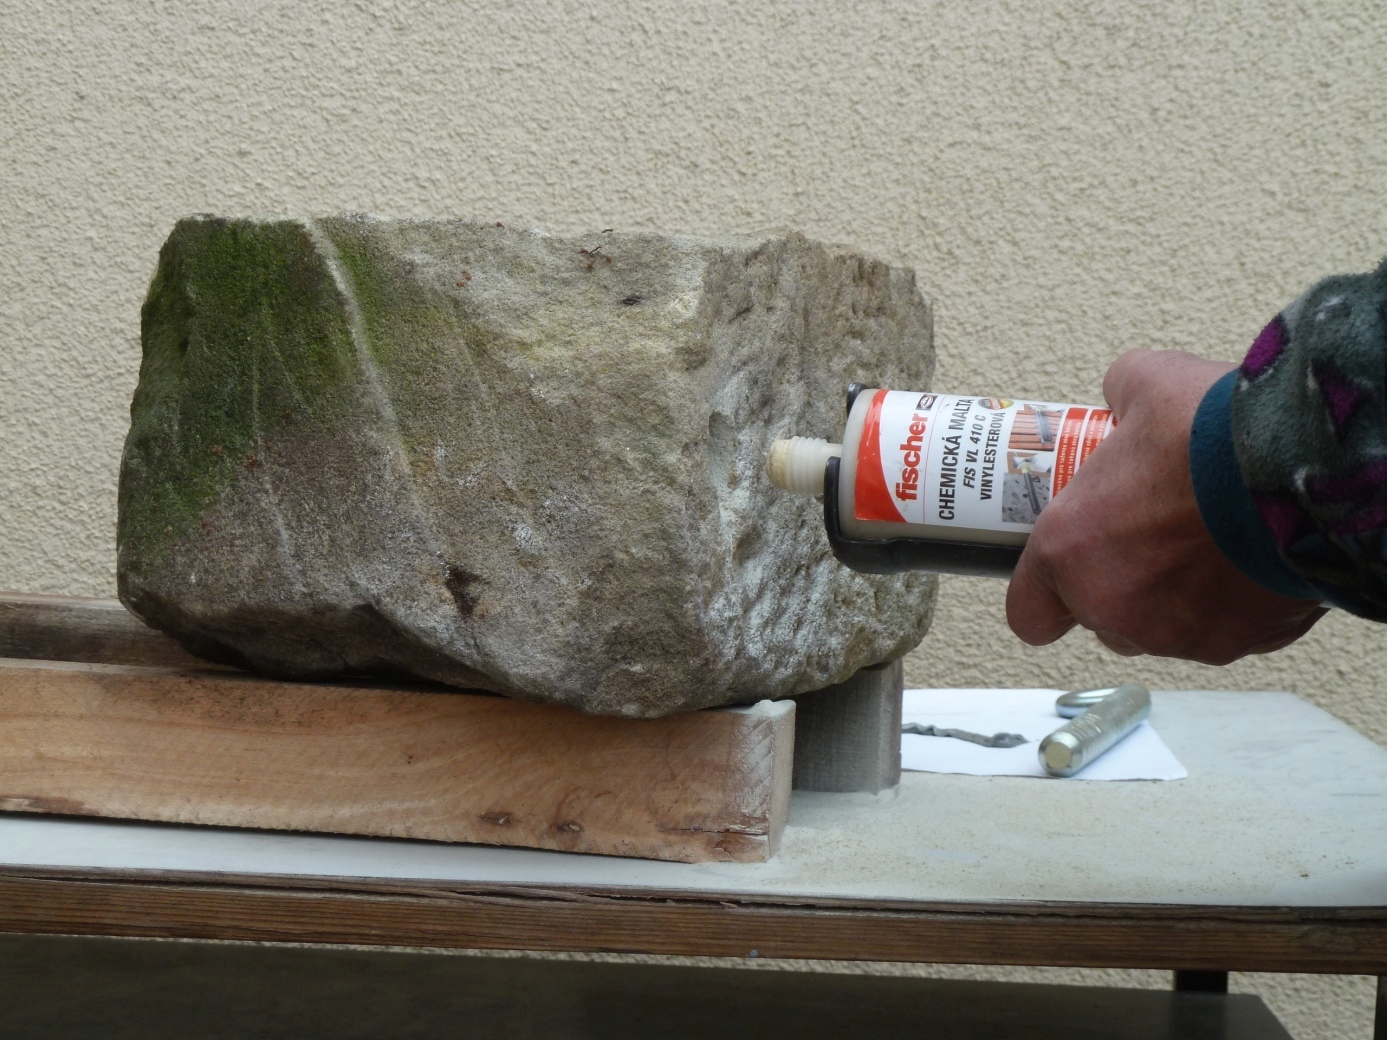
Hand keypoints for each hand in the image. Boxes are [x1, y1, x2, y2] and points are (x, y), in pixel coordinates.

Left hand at [1006, 349, 1326, 664]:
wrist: (1307, 468)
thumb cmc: (1213, 432)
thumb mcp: (1147, 384)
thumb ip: (1120, 397)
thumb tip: (1123, 398)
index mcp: (1071, 552)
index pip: (1028, 613)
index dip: (1044, 596)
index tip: (1063, 572)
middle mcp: (1117, 607)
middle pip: (1101, 620)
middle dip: (1118, 586)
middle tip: (1147, 537)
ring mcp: (1181, 634)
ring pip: (1163, 632)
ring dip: (1174, 599)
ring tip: (1204, 546)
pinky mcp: (1244, 643)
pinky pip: (1226, 631)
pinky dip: (1233, 605)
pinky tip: (1248, 558)